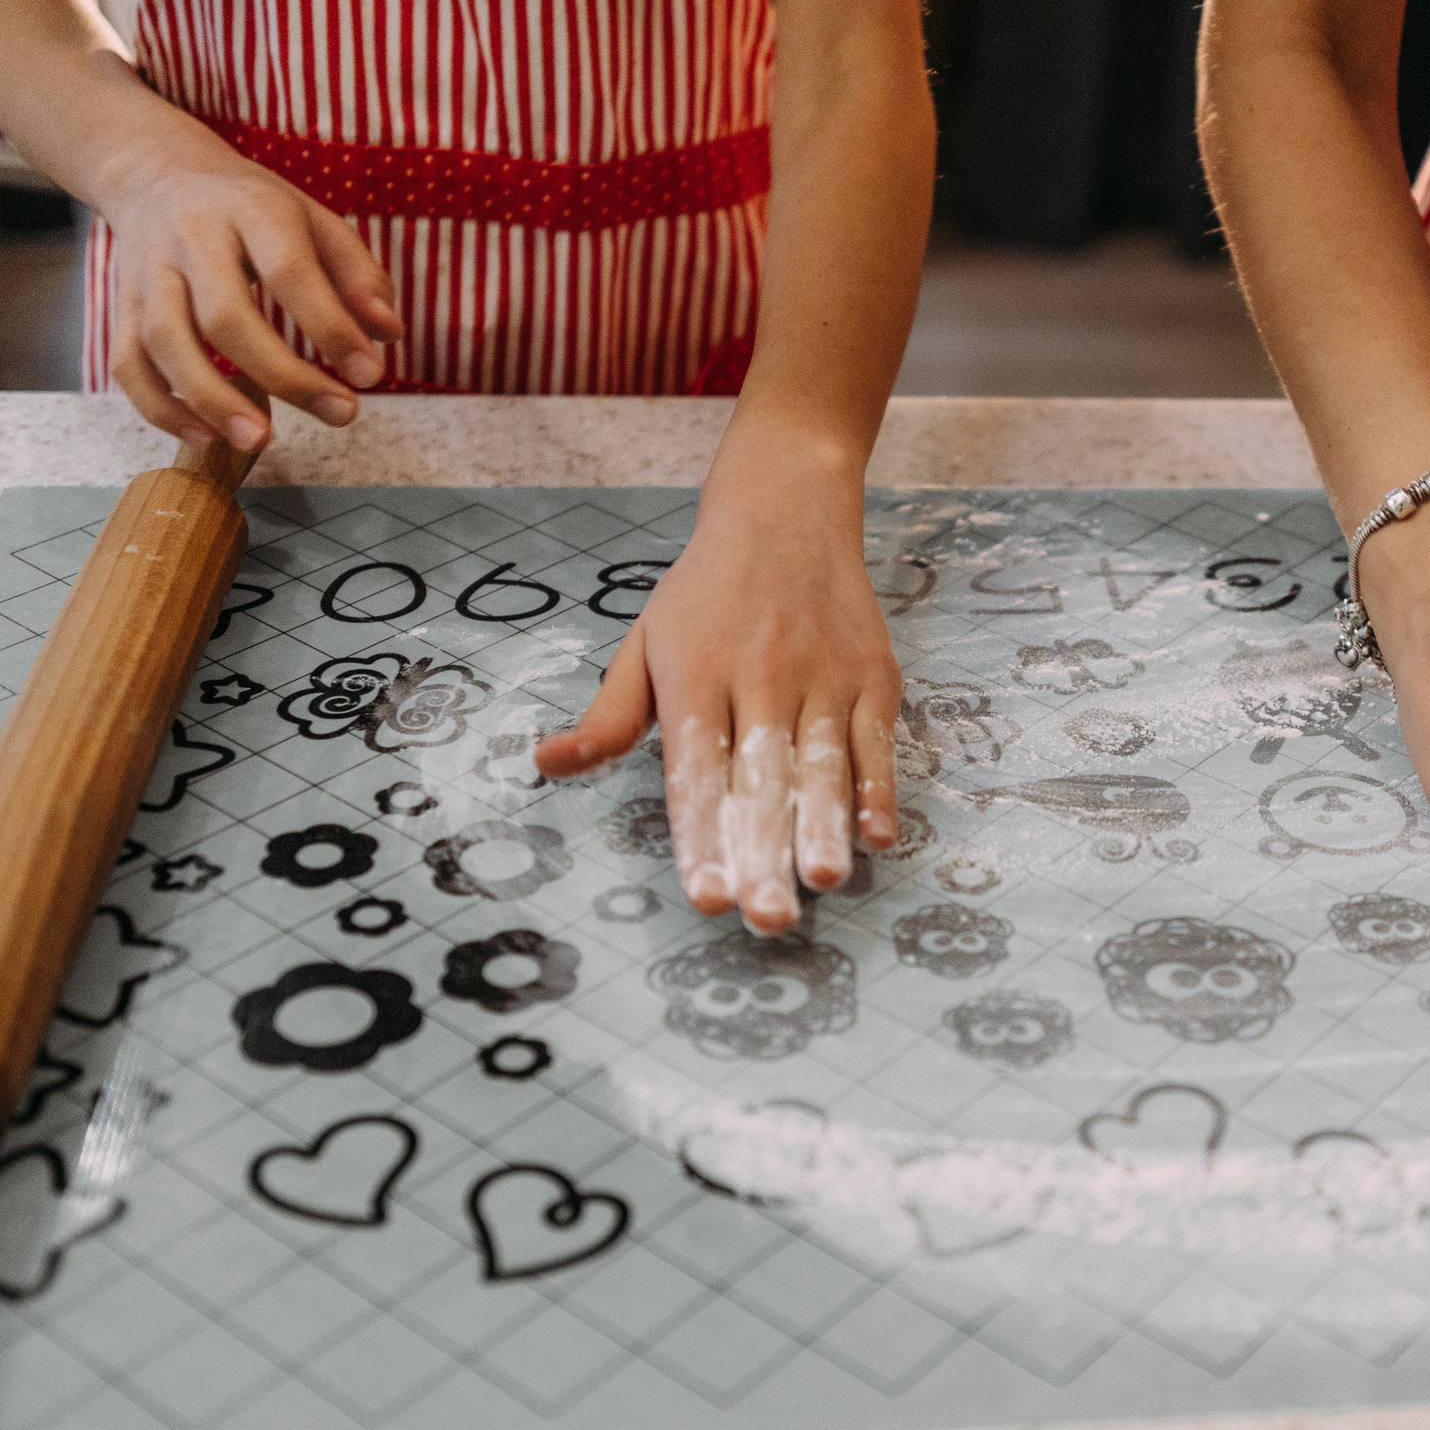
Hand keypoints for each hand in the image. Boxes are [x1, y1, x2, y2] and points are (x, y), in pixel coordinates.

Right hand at [93, 130, 402, 448]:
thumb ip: (358, 274)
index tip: (371, 376)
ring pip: (165, 342)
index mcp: (250, 208)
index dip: (331, 327)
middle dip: (283, 375)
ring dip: (211, 400)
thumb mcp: (313, 220)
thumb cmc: (249, 208)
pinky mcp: (120, 305)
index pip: (290, 271)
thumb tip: (389, 334)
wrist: (156, 172)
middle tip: (340, 414)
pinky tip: (207, 437)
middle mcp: (191, 237)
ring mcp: (148, 273)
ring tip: (260, 441)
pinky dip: (161, 408)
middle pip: (225, 316)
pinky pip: (128, 364)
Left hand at [532, 448, 902, 932]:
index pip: (697, 772)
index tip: (705, 895)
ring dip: (824, 828)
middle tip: (763, 919)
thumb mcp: (644, 644)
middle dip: (764, 853)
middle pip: (762, 780)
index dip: (702, 836)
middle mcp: (760, 679)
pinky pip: (877, 742)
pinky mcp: (873, 677)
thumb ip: (609, 716)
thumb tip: (549, 762)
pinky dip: (879, 790)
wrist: (786, 511)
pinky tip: (876, 838)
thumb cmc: (705, 592)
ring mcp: (822, 678)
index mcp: (694, 678)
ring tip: (821, 883)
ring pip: (824, 765)